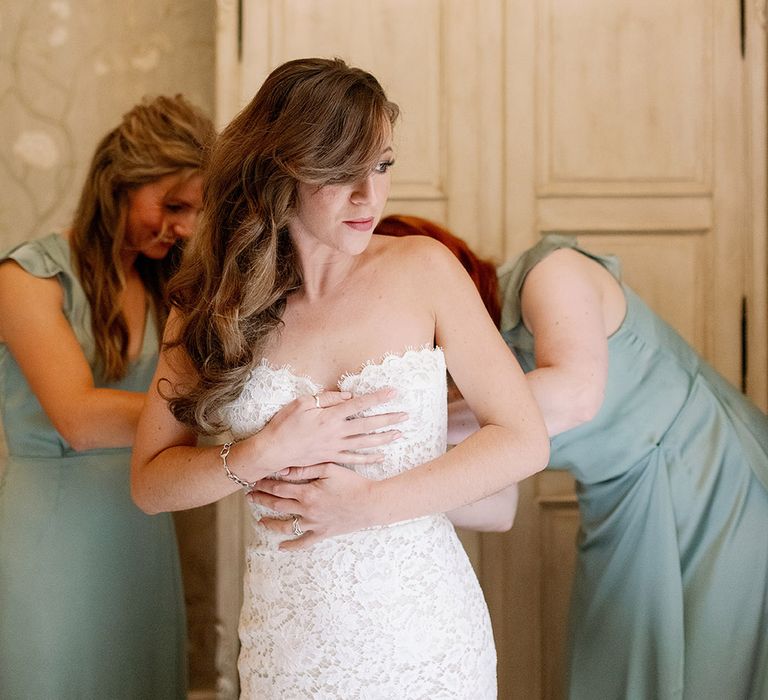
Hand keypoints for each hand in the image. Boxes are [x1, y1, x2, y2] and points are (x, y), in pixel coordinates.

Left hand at [250, 463, 379, 548]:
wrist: (371, 503)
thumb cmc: (353, 482)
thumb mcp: (330, 469)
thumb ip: (306, 467)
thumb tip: (285, 468)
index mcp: (307, 492)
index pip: (279, 487)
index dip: (264, 483)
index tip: (254, 480)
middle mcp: (307, 510)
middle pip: (278, 504)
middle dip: (261, 499)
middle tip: (249, 496)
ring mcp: (314, 523)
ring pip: (286, 525)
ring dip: (270, 523)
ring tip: (259, 521)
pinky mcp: (323, 533)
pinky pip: (303, 542)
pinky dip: (291, 546)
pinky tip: (280, 547)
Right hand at [256, 387, 405, 469]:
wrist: (273, 452)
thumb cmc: (284, 424)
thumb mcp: (302, 403)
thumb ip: (326, 398)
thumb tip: (347, 396)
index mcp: (331, 416)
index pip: (360, 404)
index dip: (378, 398)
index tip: (394, 392)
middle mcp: (337, 432)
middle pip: (368, 424)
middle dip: (389, 419)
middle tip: (406, 415)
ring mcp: (335, 447)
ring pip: (365, 443)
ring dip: (384, 438)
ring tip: (399, 434)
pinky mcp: (331, 459)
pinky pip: (354, 459)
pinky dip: (368, 458)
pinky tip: (381, 456)